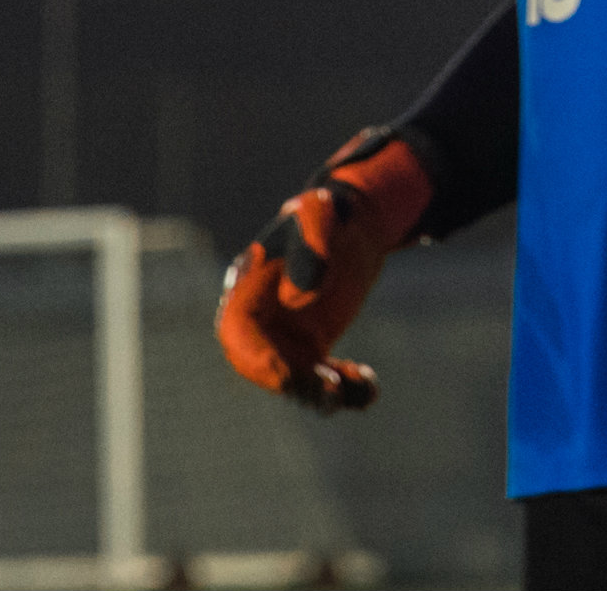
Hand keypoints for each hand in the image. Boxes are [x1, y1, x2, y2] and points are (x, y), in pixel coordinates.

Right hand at [216, 124, 431, 411]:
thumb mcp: (319, 213)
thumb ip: (309, 246)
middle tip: (331, 391)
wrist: (350, 222)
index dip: (256, 358)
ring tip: (356, 392)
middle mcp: (262, 321)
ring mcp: (287, 338)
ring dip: (321, 394)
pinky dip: (345, 388)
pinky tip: (369, 389)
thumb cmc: (326, 213)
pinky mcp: (314, 347)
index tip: (285, 375)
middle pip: (266, 366)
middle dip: (294, 385)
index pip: (237, 334)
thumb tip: (298, 299)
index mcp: (247, 289)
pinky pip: (324, 377)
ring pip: (297, 380)